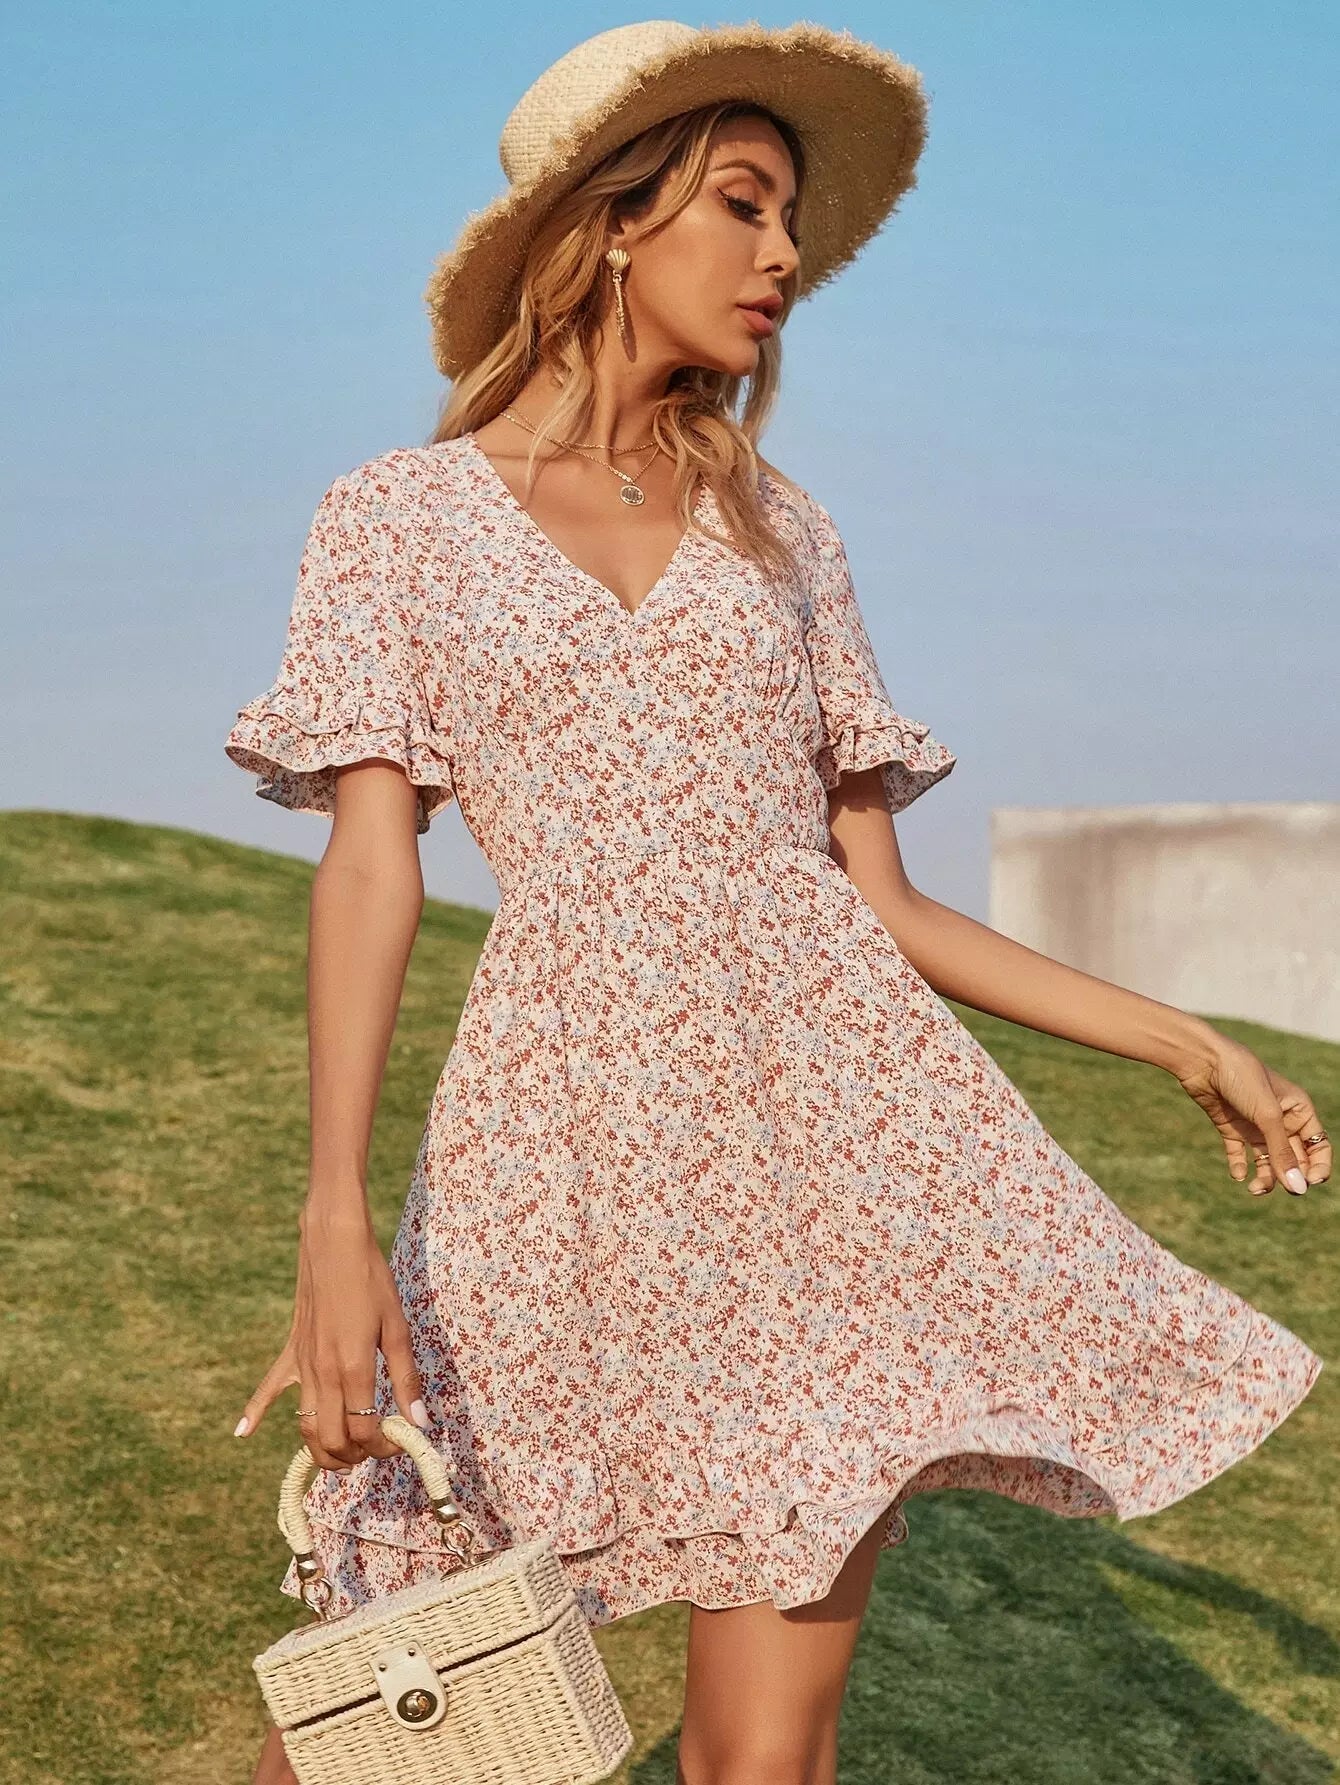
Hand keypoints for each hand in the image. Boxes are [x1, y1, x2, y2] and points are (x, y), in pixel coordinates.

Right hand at [232, 1209, 430, 1470]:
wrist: (334, 1245)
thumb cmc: (372, 1282)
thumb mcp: (398, 1329)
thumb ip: (406, 1380)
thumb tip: (420, 1423)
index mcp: (354, 1369)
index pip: (365, 1432)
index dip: (385, 1448)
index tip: (402, 1442)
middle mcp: (323, 1374)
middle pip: (332, 1440)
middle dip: (356, 1457)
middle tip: (377, 1449)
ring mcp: (302, 1366)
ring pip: (305, 1427)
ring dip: (323, 1450)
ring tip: (345, 1456)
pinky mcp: (290, 1353)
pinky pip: (268, 1389)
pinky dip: (254, 1412)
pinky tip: (241, 1432)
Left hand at [1173, 1031, 1330, 1197]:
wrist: (1202, 1060)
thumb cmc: (1242, 1079)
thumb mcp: (1266, 1116)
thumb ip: (1282, 1153)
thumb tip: (1298, 1188)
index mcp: (1298, 1110)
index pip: (1317, 1145)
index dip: (1317, 1167)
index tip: (1310, 1183)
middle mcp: (1279, 1120)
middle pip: (1293, 1158)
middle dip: (1289, 1176)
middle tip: (1281, 1188)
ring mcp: (1254, 1125)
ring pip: (1267, 1161)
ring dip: (1265, 1178)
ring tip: (1254, 1188)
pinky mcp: (1231, 1128)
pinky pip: (1240, 1155)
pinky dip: (1239, 1167)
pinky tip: (1238, 1174)